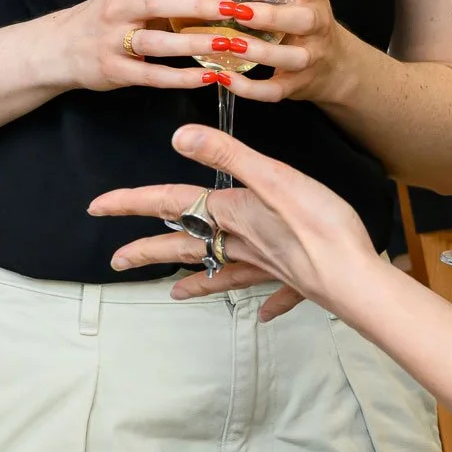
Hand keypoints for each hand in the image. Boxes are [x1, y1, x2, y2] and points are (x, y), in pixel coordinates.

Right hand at [53, 0, 318, 98]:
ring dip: (193, 44)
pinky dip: (180, 78)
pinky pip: (150, 75)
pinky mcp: (114, 71)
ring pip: (156, 42)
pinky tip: (207, 77)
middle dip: (198, 6)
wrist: (59, 48)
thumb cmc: (106, 18)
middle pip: (159, 3)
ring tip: (226, 44)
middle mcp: (118, 8)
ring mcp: (113, 41)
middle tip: (235, 11)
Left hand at [89, 124, 382, 321]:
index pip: (171, 202)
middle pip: (186, 245)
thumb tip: (178, 136)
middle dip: (150, 250)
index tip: (97, 206)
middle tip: (118, 260)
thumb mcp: (272, 176)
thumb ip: (226, 154)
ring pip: (222, 272)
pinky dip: (267, 302)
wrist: (354, 278)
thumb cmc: (318, 225)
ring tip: (174, 293)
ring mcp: (267, 265)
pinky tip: (262, 314)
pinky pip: (274, 293)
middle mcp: (242, 242)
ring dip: (196, 281)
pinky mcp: (296, 280)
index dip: (131, 201)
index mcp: (231, 214)